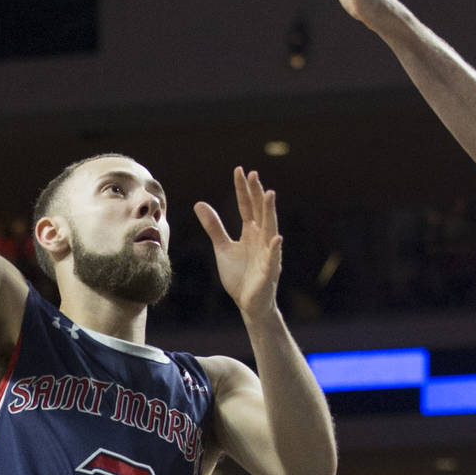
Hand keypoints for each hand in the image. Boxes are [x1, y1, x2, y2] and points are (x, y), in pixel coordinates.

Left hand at [194, 167, 282, 319]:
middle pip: (259, 211)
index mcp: (251, 232)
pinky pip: (273, 258)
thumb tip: (199, 203)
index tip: (240, 170)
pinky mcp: (269, 271)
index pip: (247, 206)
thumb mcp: (222, 247)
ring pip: (270, 228)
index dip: (243, 189)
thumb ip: (214, 226)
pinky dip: (275, 248)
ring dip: (270, 212)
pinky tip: (276, 238)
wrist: (248, 304)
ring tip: (269, 194)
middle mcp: (261, 238)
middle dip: (257, 193)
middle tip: (253, 174)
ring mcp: (267, 253)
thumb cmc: (239, 275)